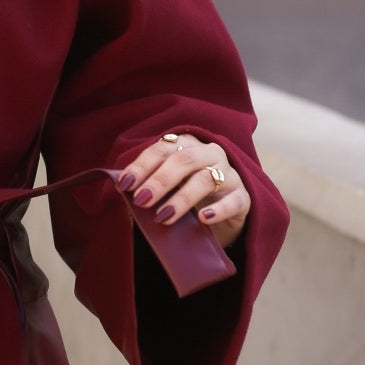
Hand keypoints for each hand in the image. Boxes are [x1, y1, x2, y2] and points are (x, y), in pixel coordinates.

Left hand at [117, 133, 249, 250]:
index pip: (163, 149)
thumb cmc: (187, 196)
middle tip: (141, 200)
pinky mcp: (244, 198)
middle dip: (159, 180)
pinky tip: (202, 219)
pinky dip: (218, 210)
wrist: (223, 216)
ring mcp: (230, 175)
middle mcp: (211, 154)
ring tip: (163, 216)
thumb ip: (147, 185)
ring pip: (206, 179)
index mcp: (188, 145)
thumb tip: (120, 191)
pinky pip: (234, 201)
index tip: (125, 184)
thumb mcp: (167, 188)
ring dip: (182, 198)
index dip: (143, 165)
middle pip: (184, 160)